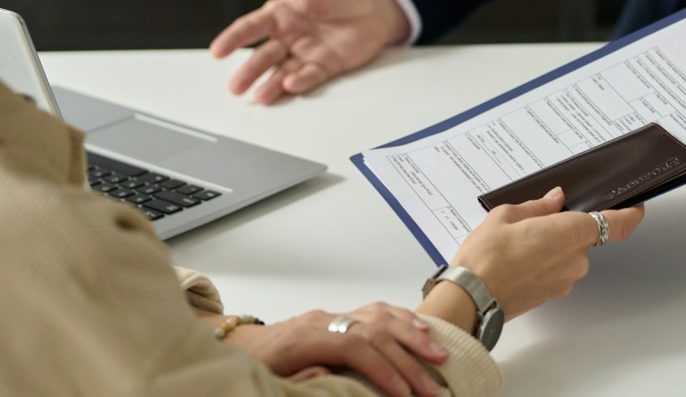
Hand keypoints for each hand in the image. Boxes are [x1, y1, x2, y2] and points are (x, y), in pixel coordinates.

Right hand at [209, 0, 410, 103]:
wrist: (376, 6)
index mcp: (280, 14)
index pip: (252, 27)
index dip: (234, 38)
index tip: (218, 51)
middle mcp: (288, 36)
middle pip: (264, 56)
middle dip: (249, 71)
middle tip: (235, 88)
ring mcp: (306, 53)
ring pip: (282, 71)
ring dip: (270, 85)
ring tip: (259, 97)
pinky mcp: (326, 66)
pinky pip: (311, 75)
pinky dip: (301, 81)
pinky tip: (291, 85)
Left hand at [222, 303, 447, 396]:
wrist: (232, 346)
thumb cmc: (247, 367)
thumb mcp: (264, 380)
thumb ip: (297, 379)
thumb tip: (325, 377)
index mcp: (304, 339)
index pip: (355, 347)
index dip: (383, 370)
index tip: (404, 395)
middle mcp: (323, 321)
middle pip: (376, 333)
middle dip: (409, 362)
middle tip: (432, 389)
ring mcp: (332, 315)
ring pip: (382, 316)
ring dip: (415, 337)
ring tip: (440, 357)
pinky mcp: (338, 316)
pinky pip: (377, 310)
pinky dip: (404, 320)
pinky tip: (422, 331)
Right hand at [446, 187, 645, 318]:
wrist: (470, 298)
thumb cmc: (486, 257)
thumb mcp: (507, 215)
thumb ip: (538, 207)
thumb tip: (555, 200)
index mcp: (572, 232)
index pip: (618, 224)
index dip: (630, 214)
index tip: (635, 206)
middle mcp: (576, 259)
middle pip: (584, 237)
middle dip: (565, 228)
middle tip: (534, 222)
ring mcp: (565, 280)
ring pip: (568, 254)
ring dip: (551, 247)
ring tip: (517, 243)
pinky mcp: (552, 294)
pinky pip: (556, 271)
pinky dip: (542, 263)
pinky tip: (517, 260)